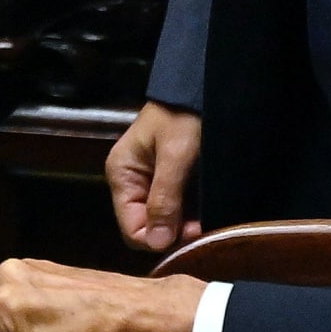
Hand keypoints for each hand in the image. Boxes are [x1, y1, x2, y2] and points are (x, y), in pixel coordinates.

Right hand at [106, 100, 202, 250]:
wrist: (201, 88)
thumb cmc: (185, 117)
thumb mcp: (176, 156)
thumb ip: (164, 199)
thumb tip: (157, 243)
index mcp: (122, 175)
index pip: (132, 229)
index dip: (159, 238)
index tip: (191, 233)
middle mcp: (132, 183)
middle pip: (148, 228)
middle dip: (174, 232)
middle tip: (203, 226)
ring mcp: (151, 183)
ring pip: (164, 221)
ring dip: (185, 225)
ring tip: (208, 218)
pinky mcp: (170, 181)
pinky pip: (176, 209)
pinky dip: (190, 214)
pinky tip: (206, 211)